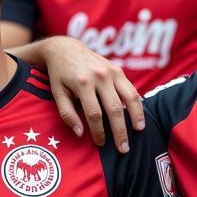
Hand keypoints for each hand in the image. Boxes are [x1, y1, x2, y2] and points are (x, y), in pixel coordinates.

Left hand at [32, 36, 144, 150]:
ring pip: (130, 96)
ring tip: (139, 131)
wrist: (65, 48)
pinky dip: (137, 103)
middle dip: (120, 131)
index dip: (98, 131)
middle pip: (114, 109)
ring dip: (136, 115)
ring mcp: (111, 71)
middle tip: (124, 148)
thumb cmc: (59, 75)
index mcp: (82, 83)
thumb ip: (67, 114)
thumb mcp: (57, 93)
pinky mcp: (117, 69)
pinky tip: (139, 115)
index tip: (100, 143)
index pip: (94, 114)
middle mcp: (99, 76)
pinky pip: (131, 88)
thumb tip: (80, 133)